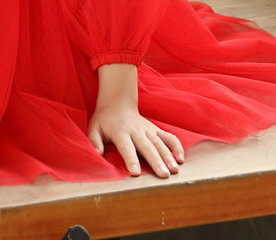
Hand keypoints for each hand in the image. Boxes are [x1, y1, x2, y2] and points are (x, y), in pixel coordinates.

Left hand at [88, 63, 183, 178]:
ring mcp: (148, 130)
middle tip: (163, 175)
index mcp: (120, 132)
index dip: (130, 159)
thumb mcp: (94, 127)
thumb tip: (96, 153)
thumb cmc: (104, 119)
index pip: (126, 147)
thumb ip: (94, 141)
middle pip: (147, 147)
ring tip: (175, 170)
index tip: (135, 172)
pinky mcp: (155, 130)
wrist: (117, 102)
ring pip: (160, 143)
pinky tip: (181, 158)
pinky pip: (168, 137)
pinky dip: (176, 146)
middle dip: (156, 161)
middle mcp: (136, 131)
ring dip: (168, 156)